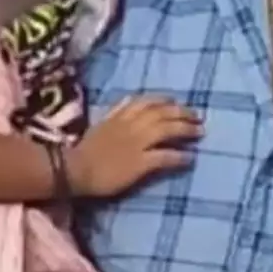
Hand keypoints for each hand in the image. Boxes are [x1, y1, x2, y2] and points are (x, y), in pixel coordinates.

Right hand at [66, 95, 199, 196]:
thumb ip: (114, 116)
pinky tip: (190, 158)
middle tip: (197, 117)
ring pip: (167, 129)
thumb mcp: (98, 126)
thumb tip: (126, 104)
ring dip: (186, 129)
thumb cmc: (82, 152)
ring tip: (200, 132)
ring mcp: (136, 143)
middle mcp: (130, 125)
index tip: (175, 102)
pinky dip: (180, 156)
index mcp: (118, 117)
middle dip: (182, 113)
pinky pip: (165, 156)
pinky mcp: (140, 163)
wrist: (72, 170)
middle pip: (162, 113)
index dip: (164, 100)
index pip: (145, 101)